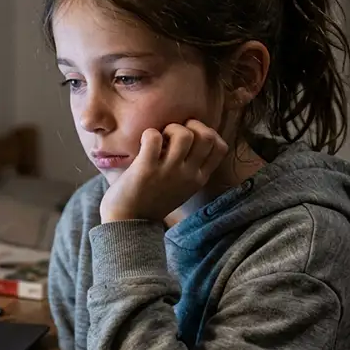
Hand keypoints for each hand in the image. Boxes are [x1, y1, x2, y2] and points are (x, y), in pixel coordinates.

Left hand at [100, 120, 227, 222]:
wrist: (128, 223)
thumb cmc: (152, 199)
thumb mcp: (182, 186)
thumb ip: (190, 167)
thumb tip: (190, 136)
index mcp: (199, 178)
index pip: (221, 147)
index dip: (207, 133)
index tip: (191, 136)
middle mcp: (188, 175)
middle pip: (206, 136)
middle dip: (189, 126)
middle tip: (173, 135)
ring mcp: (168, 172)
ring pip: (183, 134)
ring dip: (169, 129)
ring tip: (159, 139)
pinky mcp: (146, 169)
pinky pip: (154, 137)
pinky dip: (149, 134)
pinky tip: (143, 143)